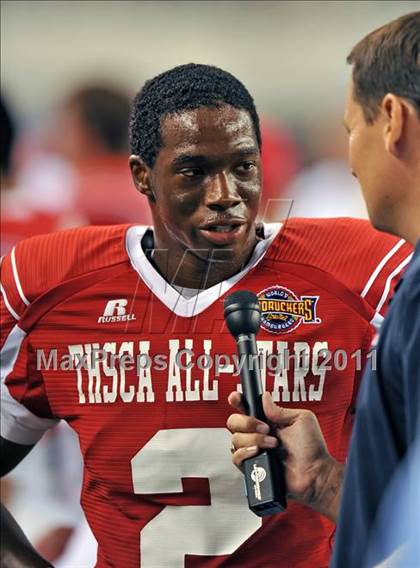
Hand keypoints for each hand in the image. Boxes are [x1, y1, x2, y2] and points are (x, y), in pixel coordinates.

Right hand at [226, 391, 343, 520]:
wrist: (314, 474)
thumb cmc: (312, 449)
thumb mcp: (301, 419)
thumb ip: (279, 409)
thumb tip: (265, 397)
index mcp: (268, 420)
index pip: (246, 407)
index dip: (237, 400)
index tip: (236, 398)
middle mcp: (258, 434)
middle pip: (234, 421)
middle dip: (247, 422)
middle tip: (265, 428)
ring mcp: (253, 450)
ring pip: (235, 439)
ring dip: (253, 439)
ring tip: (272, 444)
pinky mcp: (252, 466)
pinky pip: (236, 457)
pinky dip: (245, 453)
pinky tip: (259, 452)